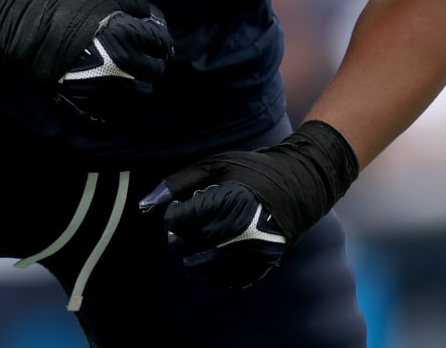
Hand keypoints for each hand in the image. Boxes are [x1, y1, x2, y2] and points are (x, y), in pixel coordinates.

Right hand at [0, 0, 172, 120]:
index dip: (158, 43)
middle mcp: (126, 65)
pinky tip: (111, 93)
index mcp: (132, 36)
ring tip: (123, 77)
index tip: (150, 44)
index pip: (163, 46)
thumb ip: (140, 7)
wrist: (35, 35)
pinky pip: (120, 114)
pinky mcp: (95, 106)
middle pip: (156, 72)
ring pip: (142, 96)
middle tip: (135, 59)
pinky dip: (120, 106)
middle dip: (148, 64)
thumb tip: (158, 22)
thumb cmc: (73, 12)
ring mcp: (111, 89)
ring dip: (137, 86)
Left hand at [140, 120, 359, 286]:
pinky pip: (228, 278)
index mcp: (225, 200)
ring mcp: (251, 249)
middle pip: (188, 246)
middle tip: (192, 225)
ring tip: (205, 238)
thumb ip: (178, 183)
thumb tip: (145, 206)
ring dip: (197, 255)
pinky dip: (217, 270)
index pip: (178, 222)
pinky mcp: (262, 263)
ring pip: (205, 267)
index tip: (182, 209)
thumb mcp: (214, 165)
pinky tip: (220, 252)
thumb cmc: (252, 170)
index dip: (174, 216)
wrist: (300, 184)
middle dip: (182, 237)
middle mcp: (238, 228)